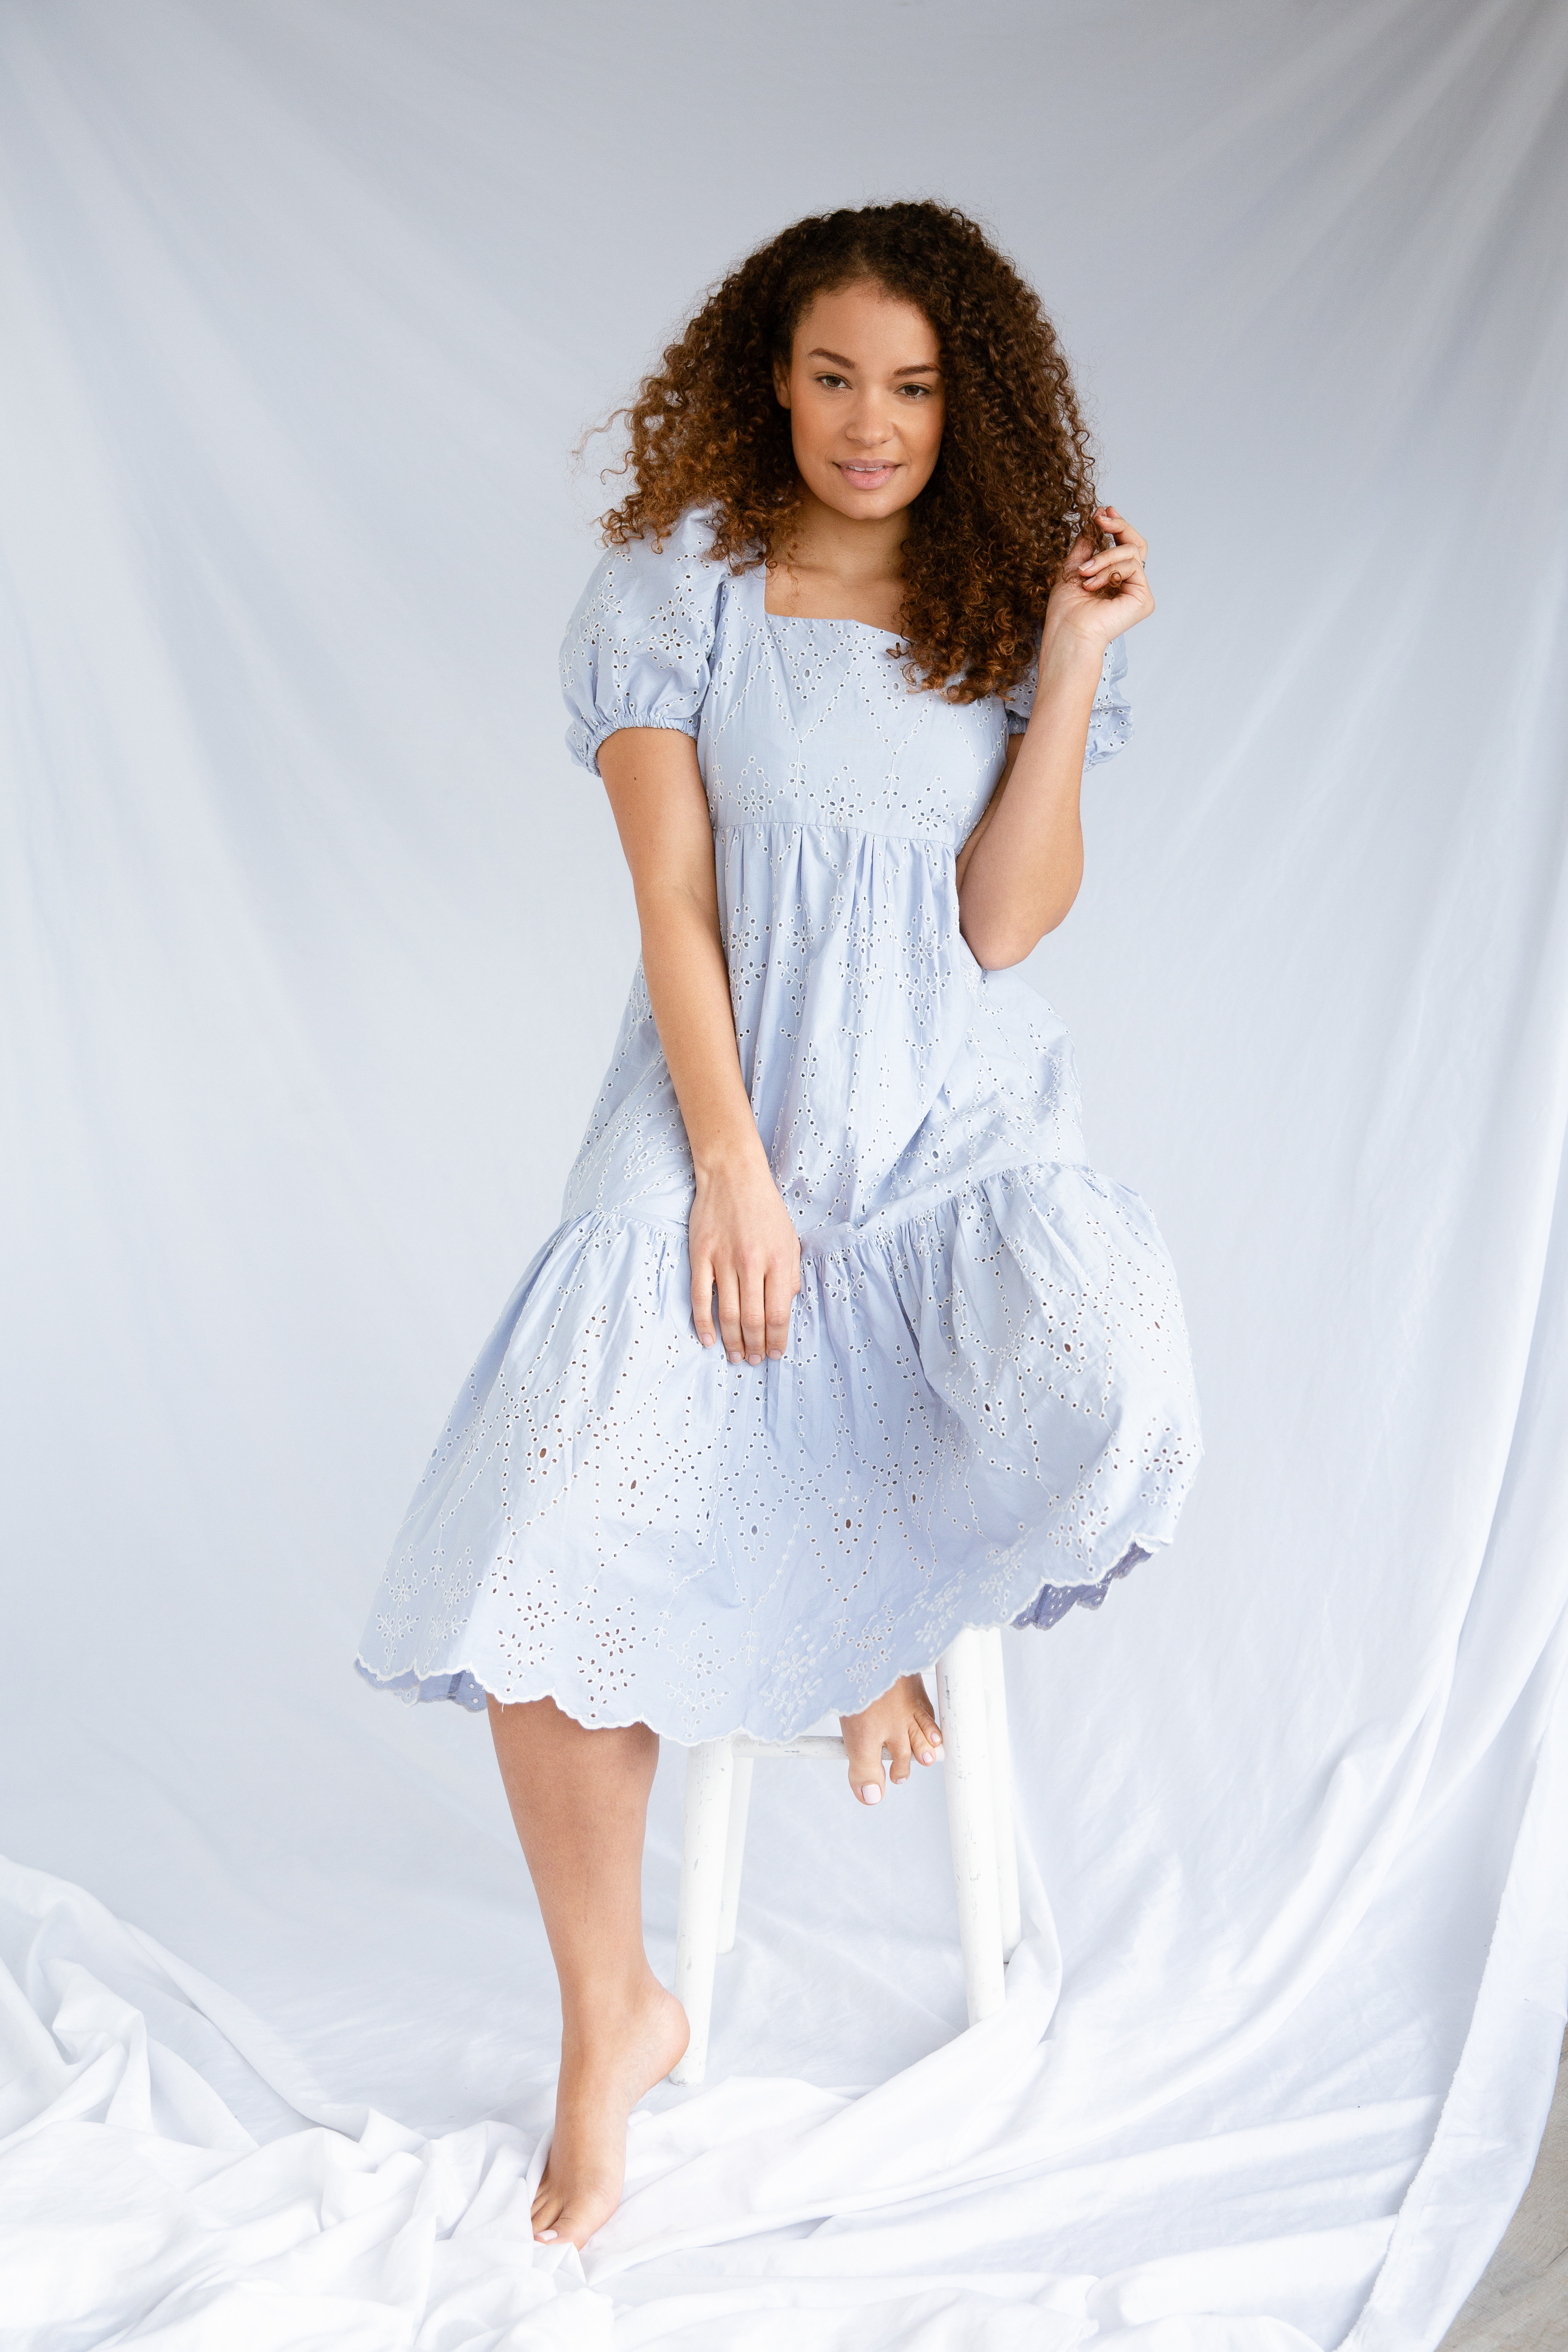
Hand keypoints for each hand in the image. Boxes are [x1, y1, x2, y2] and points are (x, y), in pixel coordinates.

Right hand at [689, 1149, 801, 1363]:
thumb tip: (787, 1304)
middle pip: (754, 1320)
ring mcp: (723, 1261)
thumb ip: (790, 1273)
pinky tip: (709, 1340)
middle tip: (753, 1360)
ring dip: (732, 1341)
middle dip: (755, 1346)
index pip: (778, 1313)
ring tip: (736, 1356)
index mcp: (778, 1261)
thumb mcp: (789, 1238)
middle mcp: (751, 1264)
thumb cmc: (765, 1207)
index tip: (775, 1352)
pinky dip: (703, 1323)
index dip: (777, 1339)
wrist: (733, 1174)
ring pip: (728, 1314)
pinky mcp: (700, 1256)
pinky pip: (701, 1298)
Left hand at [1043, 506, 1153, 652]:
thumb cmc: (1066, 610)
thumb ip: (1086, 546)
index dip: (1117, 526)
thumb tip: (1094, 522)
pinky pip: (1133, 566)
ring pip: (1132, 552)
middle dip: (1118, 526)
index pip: (1124, 546)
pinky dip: (1109, 570)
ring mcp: (1139, 592)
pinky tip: (1092, 585)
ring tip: (1084, 572)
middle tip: (1100, 518)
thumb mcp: (1073, 568)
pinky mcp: (1144, 599)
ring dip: (1103, 557)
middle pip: (1136, 544)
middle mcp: (1130, 585)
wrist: (1067, 632)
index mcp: (1115, 579)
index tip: (1102, 511)